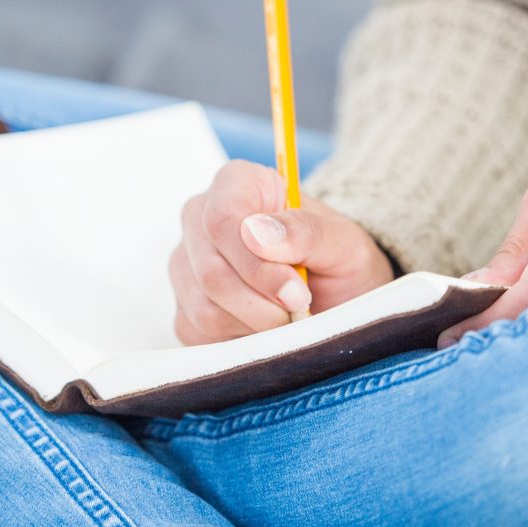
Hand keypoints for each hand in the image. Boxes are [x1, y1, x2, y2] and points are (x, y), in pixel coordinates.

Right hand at [170, 160, 394, 344]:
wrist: (338, 294)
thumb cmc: (339, 259)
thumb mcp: (342, 241)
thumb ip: (306, 232)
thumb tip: (257, 232)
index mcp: (237, 184)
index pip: (222, 220)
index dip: (255, 264)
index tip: (295, 291)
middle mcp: (201, 219)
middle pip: (210, 271)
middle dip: (262, 303)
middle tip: (301, 309)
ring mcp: (187, 265)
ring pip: (204, 310)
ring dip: (256, 325)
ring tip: (290, 316)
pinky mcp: (185, 308)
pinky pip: (201, 335)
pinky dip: (241, 342)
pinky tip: (267, 328)